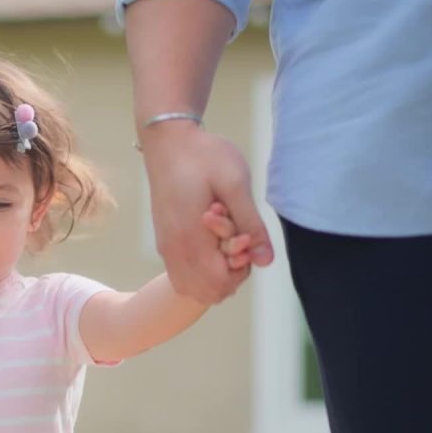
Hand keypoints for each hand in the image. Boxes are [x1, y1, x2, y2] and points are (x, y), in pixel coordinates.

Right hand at [140, 123, 273, 302]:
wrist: (167, 140)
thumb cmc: (203, 156)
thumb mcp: (236, 183)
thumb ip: (251, 224)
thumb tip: (266, 261)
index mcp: (190, 236)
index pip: (218, 283)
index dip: (241, 270)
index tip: (245, 237)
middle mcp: (173, 249)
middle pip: (206, 292)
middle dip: (230, 275)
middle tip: (238, 240)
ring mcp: (166, 247)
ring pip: (192, 287)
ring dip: (215, 274)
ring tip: (225, 240)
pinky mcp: (165, 241)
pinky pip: (183, 274)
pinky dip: (202, 269)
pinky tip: (213, 241)